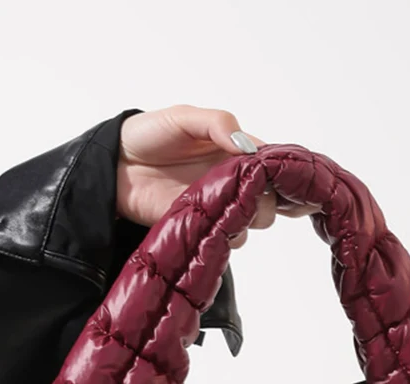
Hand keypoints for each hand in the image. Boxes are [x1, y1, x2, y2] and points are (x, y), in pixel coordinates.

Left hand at [115, 104, 318, 247]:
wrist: (116, 168)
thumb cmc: (149, 136)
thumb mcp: (184, 117)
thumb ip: (218, 124)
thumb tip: (248, 147)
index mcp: (236, 152)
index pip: (275, 164)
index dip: (289, 173)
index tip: (294, 178)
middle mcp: (234, 181)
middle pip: (273, 199)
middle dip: (270, 198)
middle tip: (249, 191)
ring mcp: (220, 207)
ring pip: (256, 222)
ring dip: (250, 216)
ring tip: (227, 205)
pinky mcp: (204, 229)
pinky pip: (231, 240)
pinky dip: (230, 234)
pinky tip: (215, 221)